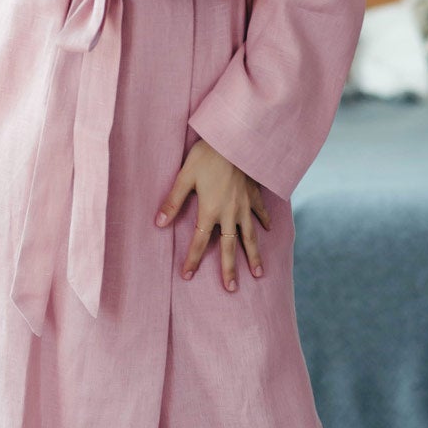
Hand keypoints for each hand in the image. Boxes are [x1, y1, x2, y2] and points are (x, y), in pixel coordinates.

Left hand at [155, 139, 270, 291]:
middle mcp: (230, 213)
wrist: (236, 138)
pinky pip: (261, 212)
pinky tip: (268, 230)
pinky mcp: (254, 193)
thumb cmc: (206, 155)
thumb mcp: (185, 176)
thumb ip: (173, 201)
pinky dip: (264, 222)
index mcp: (210, 210)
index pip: (199, 241)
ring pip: (250, 236)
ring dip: (253, 255)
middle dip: (229, 269)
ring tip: (258, 273)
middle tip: (231, 289)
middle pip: (228, 247)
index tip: (187, 276)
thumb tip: (159, 223)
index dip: (192, 259)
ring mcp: (245, 204)